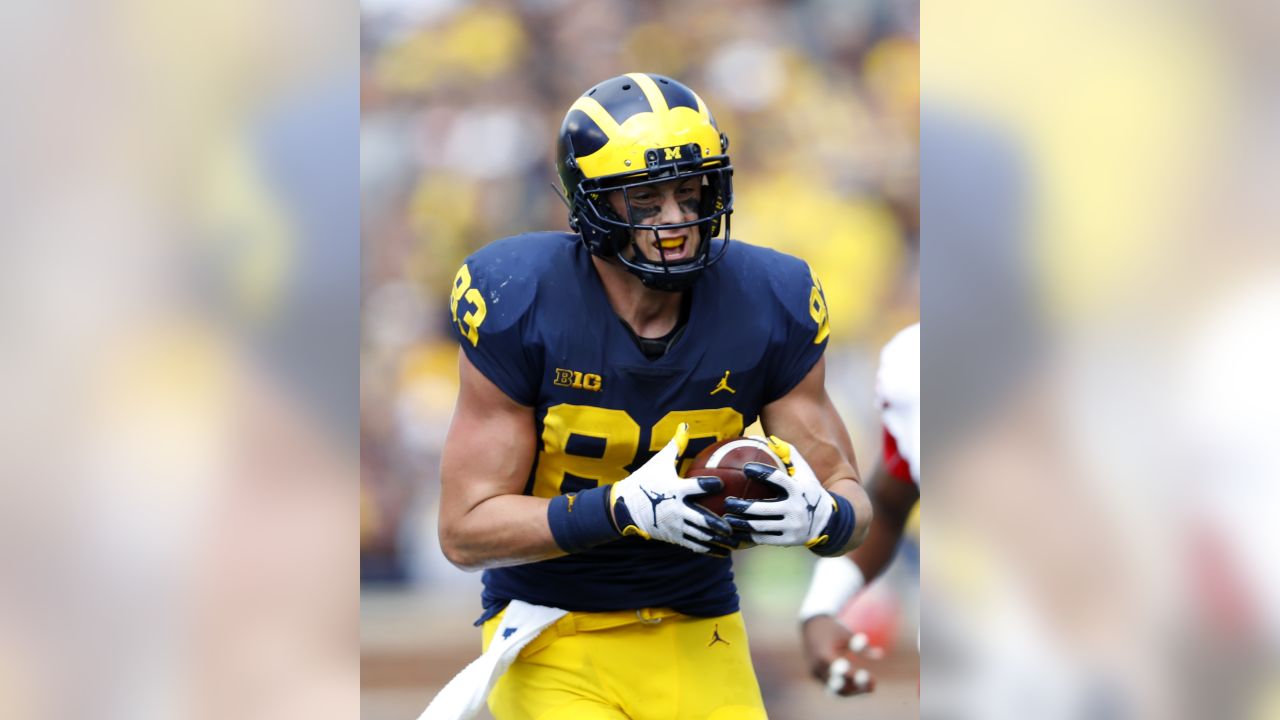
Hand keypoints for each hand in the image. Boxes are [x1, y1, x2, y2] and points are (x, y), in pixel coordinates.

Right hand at [610, 423, 735, 555]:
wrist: (625, 507)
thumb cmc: (646, 480)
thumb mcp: (659, 461)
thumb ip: (676, 445)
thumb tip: (685, 424)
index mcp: (675, 489)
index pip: (695, 486)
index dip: (709, 484)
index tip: (722, 484)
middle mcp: (676, 509)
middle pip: (701, 518)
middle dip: (719, 524)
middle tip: (734, 525)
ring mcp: (675, 525)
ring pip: (700, 535)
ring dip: (719, 540)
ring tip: (737, 542)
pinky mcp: (674, 536)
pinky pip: (694, 545)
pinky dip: (710, 550)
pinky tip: (724, 552)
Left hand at [722, 436, 835, 547]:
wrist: (826, 522)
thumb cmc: (809, 491)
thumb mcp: (805, 473)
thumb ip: (789, 454)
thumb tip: (768, 439)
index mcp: (798, 490)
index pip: (778, 479)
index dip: (762, 472)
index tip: (746, 467)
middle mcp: (795, 509)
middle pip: (764, 509)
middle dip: (743, 506)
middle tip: (728, 501)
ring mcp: (791, 527)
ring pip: (760, 526)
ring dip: (740, 522)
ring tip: (726, 517)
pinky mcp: (786, 541)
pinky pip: (762, 539)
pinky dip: (747, 536)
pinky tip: (734, 531)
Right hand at [802, 614, 880, 695]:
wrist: (810, 627)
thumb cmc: (831, 629)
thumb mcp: (846, 634)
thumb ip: (861, 645)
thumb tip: (880, 654)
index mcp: (823, 656)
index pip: (842, 672)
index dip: (856, 677)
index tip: (872, 678)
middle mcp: (818, 668)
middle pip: (838, 686)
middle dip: (856, 689)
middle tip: (874, 687)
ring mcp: (816, 674)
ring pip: (835, 690)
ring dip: (853, 691)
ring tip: (871, 688)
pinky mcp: (817, 677)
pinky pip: (832, 688)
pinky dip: (846, 689)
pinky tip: (861, 687)